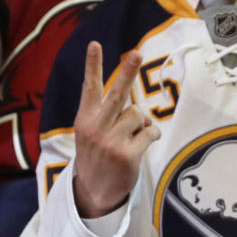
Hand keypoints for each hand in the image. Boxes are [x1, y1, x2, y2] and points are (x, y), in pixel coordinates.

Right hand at [72, 41, 159, 217]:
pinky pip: (150, 133)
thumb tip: (141, 114)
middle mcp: (96, 128)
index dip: (92, 65)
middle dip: (127, 72)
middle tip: (136, 53)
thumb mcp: (91, 133)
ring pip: (139, 115)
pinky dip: (151, 136)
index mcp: (85, 119)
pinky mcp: (127, 155)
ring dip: (141, 124)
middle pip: (117, 94)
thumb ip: (111, 117)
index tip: (94, 44)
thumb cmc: (97, 156)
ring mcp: (111, 142)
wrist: (93, 192)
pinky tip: (141, 146)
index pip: (90, 87)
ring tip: (131, 137)